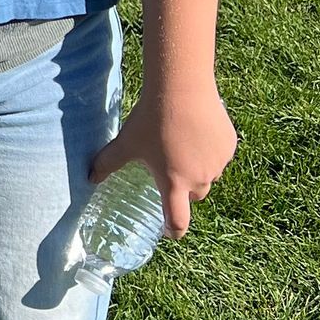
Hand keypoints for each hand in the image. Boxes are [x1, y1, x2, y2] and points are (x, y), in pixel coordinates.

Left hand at [88, 79, 235, 238]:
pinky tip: (195, 132)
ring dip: (198, 169)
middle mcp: (200, 178)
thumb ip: (107, 163)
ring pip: (209, 174)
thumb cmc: (152, 119)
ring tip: (181, 147)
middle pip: (194, 195)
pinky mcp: (229, 145)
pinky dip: (210, 151)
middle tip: (169, 171)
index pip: (177, 220)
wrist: (181, 88)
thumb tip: (90, 177)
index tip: (167, 230)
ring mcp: (218, 162)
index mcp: (174, 183)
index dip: (173, 230)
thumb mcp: (126, 143)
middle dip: (183, 189)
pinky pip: (219, 155)